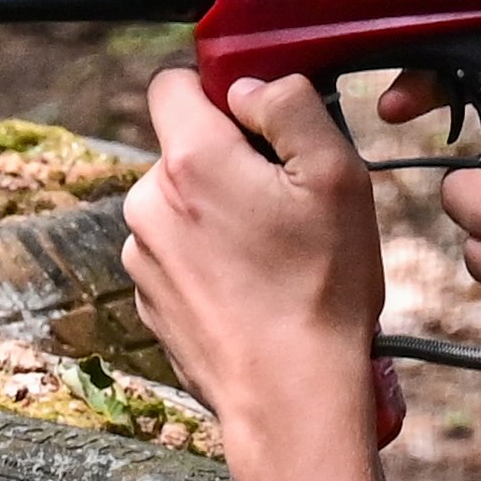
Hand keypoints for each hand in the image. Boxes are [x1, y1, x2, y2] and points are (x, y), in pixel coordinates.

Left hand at [123, 70, 393, 472]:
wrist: (290, 397)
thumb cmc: (321, 289)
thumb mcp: (337, 175)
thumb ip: (289, 105)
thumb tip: (249, 86)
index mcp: (190, 162)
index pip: (172, 82)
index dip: (219, 91)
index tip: (262, 125)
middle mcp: (148, 203)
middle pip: (183, 148)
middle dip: (230, 161)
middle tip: (287, 202)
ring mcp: (143, 256)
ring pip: (181, 203)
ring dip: (219, 213)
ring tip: (274, 255)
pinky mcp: (149, 299)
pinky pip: (178, 253)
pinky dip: (209, 259)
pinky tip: (253, 288)